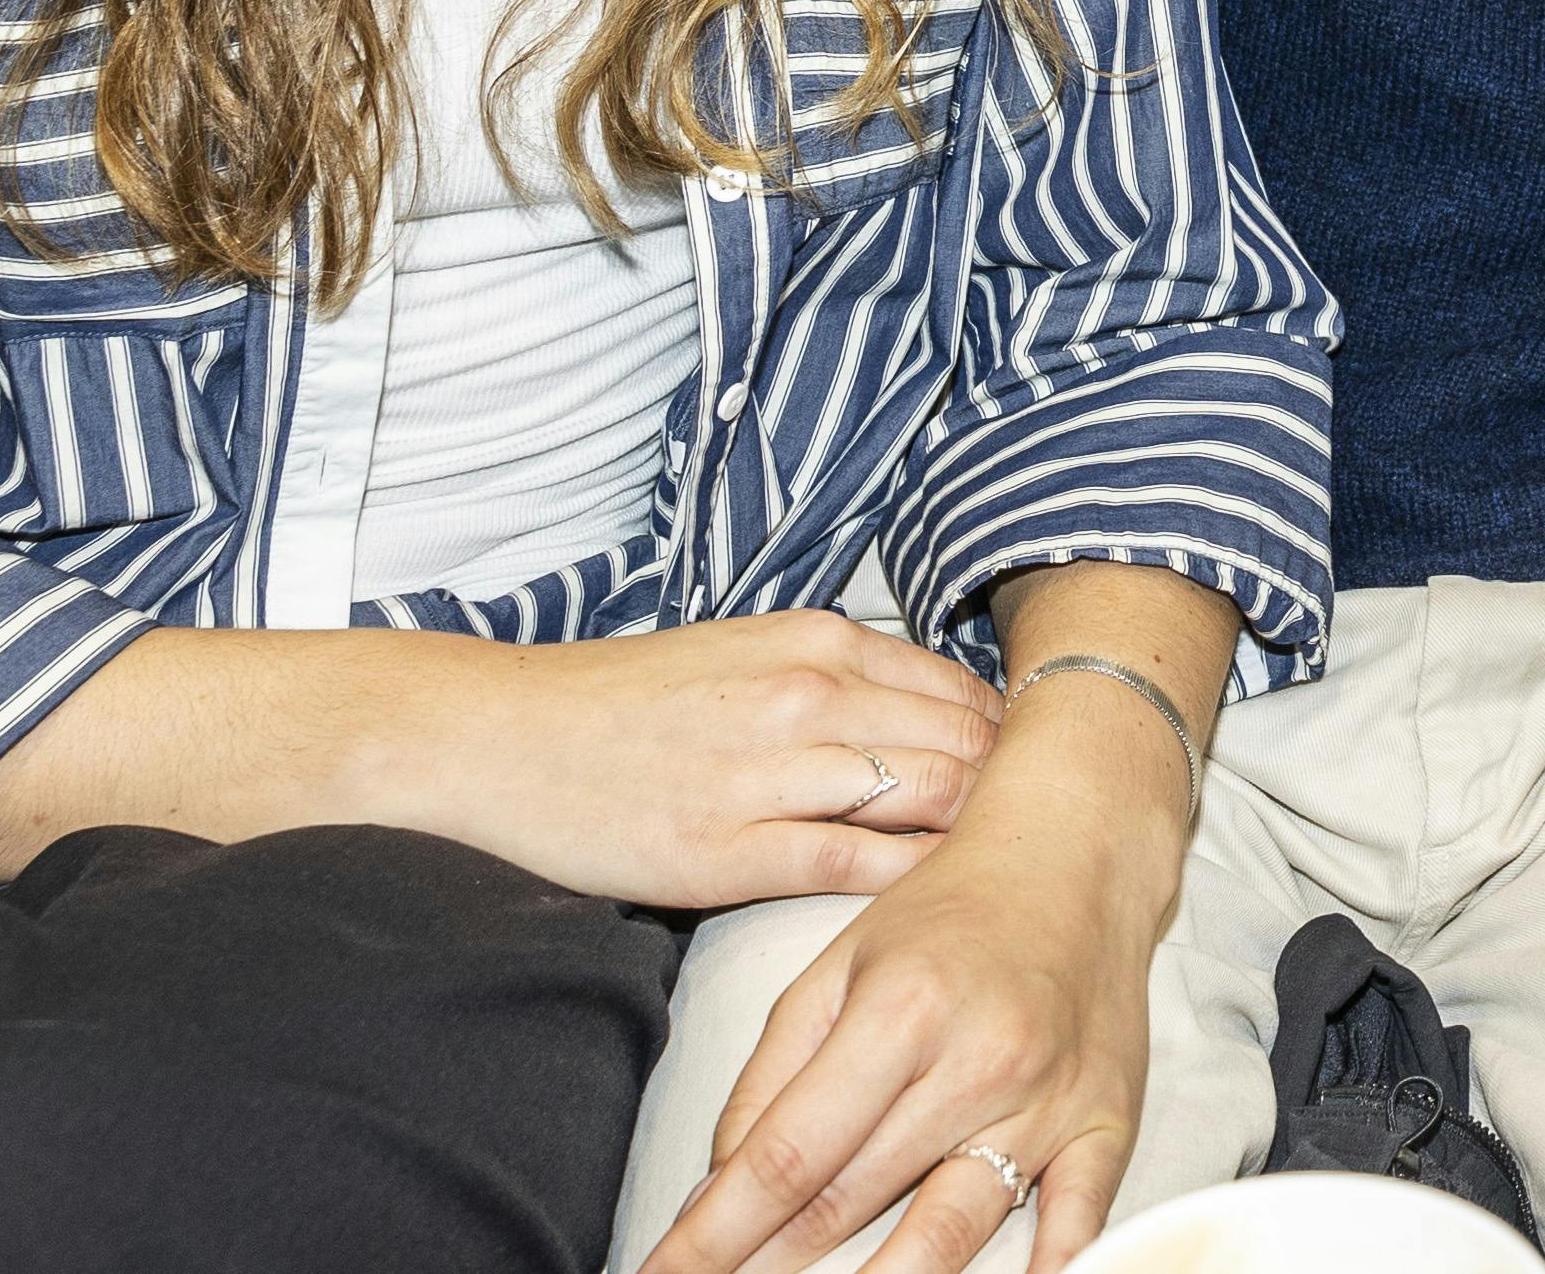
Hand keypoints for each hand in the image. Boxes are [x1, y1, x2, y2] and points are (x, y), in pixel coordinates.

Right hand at [438, 611, 1005, 913]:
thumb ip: (837, 674)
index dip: (1012, 740)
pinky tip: (937, 904)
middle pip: (964, 744)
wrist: (499, 737)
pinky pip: (857, 865)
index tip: (1036, 779)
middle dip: (1015, 792)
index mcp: (817, 640)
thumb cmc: (621, 702)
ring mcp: (771, 772)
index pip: (963, 690)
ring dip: (978, 838)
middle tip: (1045, 837)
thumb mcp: (745, 652)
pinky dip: (911, 882)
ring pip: (928, 799)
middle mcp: (809, 694)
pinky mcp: (729, 850)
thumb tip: (930, 713)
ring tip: (1010, 877)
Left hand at [644, 668, 1196, 1273]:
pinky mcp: (1107, 1119)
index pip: (787, 1156)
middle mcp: (978, 1059)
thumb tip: (719, 1187)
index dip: (714, 1234)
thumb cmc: (950, 908)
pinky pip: (1078, 1217)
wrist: (1082, 849)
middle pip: (855, 1200)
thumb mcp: (838, 966)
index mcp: (900, 1011)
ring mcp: (1048, 1097)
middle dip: (774, 1263)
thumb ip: (771, 1077)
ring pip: (951, 1229)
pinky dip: (1048, 1267)